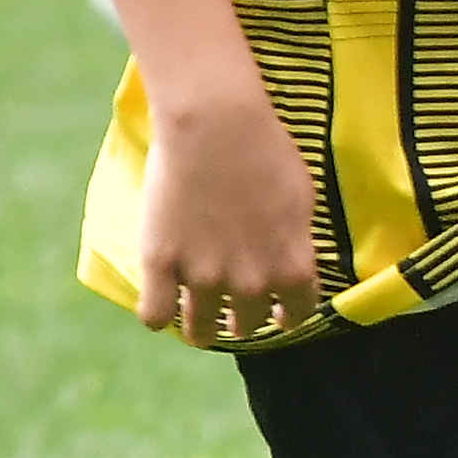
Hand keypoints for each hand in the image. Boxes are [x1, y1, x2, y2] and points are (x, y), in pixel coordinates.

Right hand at [137, 79, 332, 348]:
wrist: (216, 126)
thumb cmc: (266, 151)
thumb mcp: (302, 200)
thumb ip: (295, 240)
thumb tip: (292, 259)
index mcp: (293, 265)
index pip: (300, 313)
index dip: (290, 315)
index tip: (281, 314)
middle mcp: (251, 281)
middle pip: (248, 324)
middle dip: (244, 321)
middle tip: (236, 315)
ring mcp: (203, 276)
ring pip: (201, 330)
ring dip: (203, 331)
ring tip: (200, 324)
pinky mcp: (161, 264)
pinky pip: (155, 316)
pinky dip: (159, 316)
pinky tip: (162, 306)